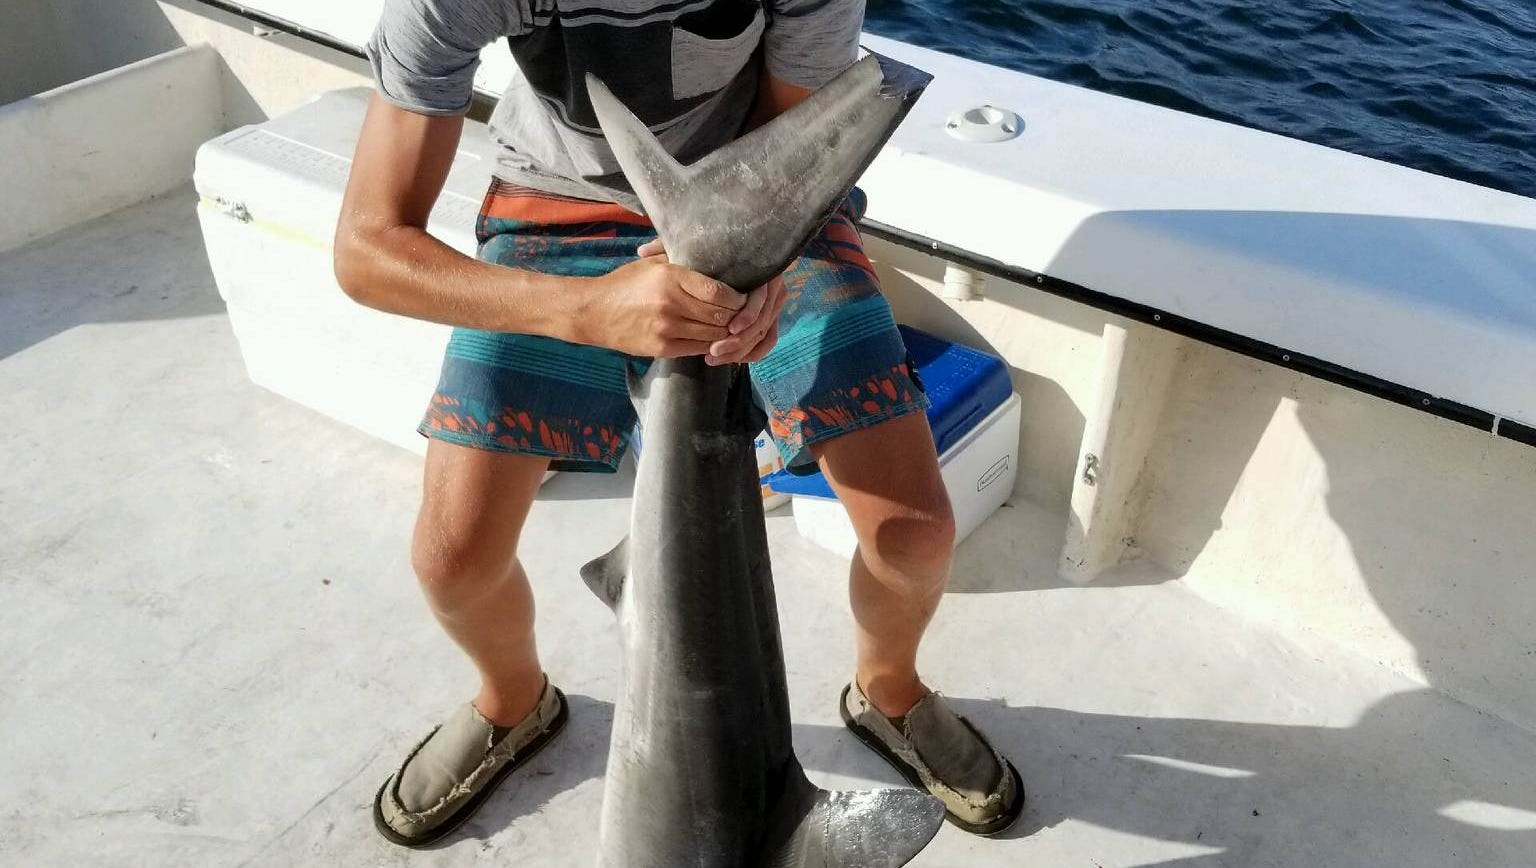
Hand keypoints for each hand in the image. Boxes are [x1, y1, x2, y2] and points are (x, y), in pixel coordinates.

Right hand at [577, 241, 746, 356]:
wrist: (594, 312)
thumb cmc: (625, 284)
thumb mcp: (652, 263)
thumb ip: (681, 259)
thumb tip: (714, 254)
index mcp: (671, 277)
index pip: (718, 292)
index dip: (737, 298)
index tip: (743, 296)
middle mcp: (671, 303)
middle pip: (720, 315)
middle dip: (737, 316)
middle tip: (744, 314)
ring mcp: (667, 328)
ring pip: (713, 334)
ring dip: (726, 332)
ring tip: (734, 327)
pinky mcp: (663, 348)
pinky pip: (699, 348)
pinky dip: (712, 344)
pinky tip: (716, 339)